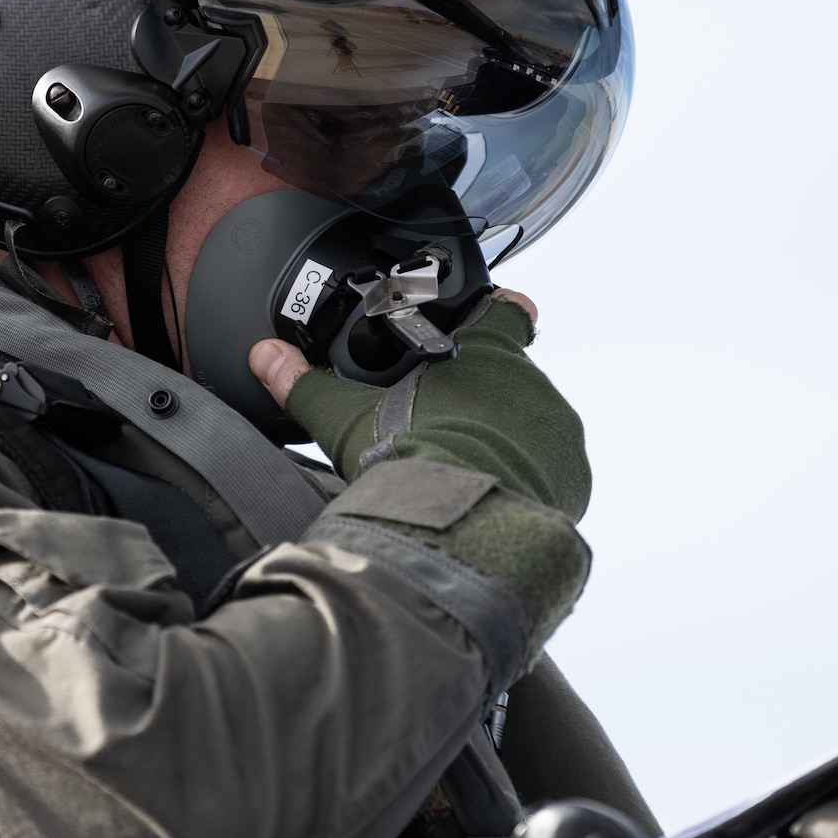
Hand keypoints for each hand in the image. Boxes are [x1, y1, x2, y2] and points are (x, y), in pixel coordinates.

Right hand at [249, 289, 584, 518]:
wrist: (456, 528)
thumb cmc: (407, 462)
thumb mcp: (346, 420)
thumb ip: (306, 384)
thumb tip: (265, 356)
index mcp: (488, 350)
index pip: (509, 309)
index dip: (498, 314)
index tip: (486, 326)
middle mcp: (533, 383)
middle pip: (512, 378)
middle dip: (483, 399)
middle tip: (443, 427)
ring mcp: (558, 431)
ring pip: (532, 425)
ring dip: (504, 441)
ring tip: (461, 469)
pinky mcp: (572, 477)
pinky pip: (551, 471)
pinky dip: (524, 480)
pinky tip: (486, 494)